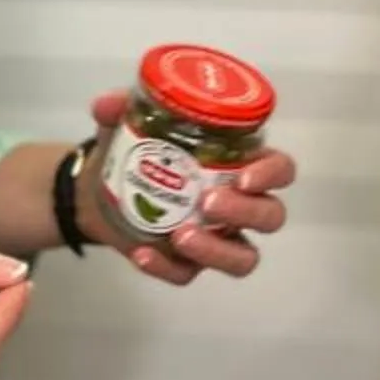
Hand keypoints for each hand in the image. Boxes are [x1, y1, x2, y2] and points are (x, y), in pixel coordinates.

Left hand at [76, 91, 295, 289]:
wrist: (99, 191)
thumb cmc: (135, 151)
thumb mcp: (128, 124)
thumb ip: (120, 109)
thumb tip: (107, 104)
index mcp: (242, 164)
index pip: (281, 170)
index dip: (273, 174)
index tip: (245, 176)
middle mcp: (240, 205)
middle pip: (271, 216)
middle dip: (246, 212)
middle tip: (209, 202)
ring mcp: (217, 239)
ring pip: (244, 258)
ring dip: (218, 251)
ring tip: (181, 236)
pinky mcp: (187, 264)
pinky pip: (187, 275)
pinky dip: (165, 267)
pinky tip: (143, 253)